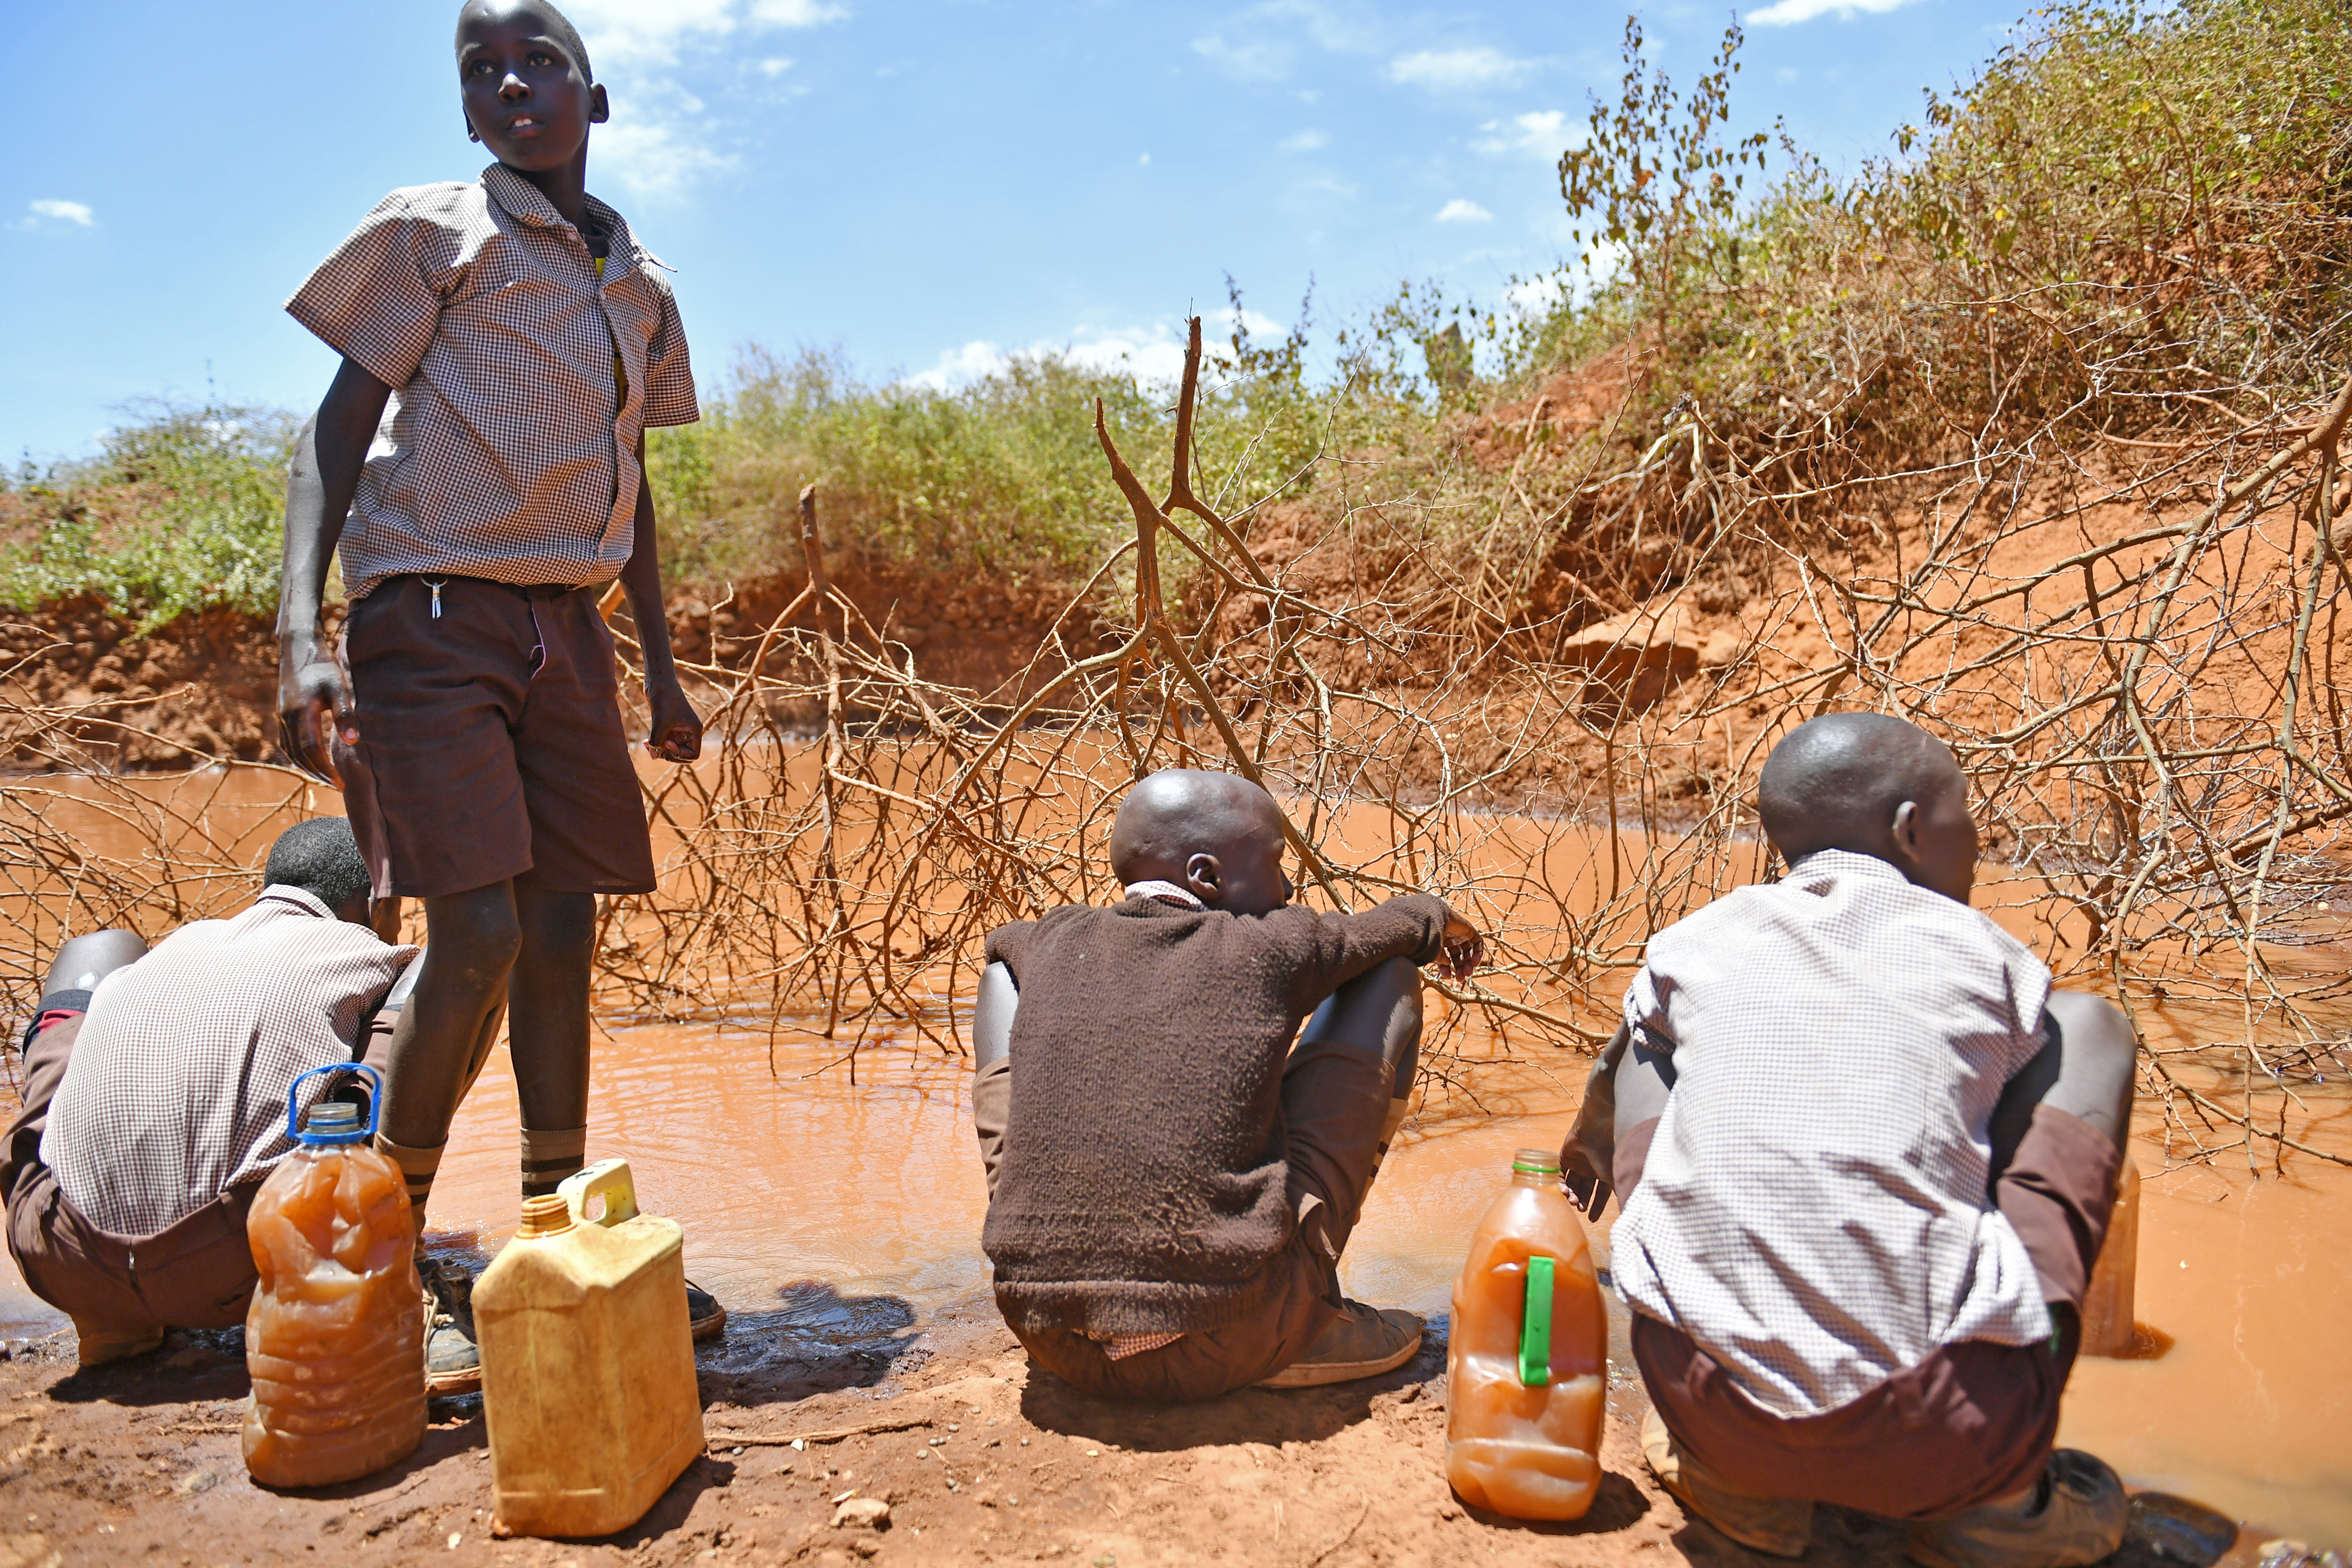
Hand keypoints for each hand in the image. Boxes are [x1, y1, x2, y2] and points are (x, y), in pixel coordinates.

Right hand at [278, 630, 354, 785]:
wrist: (297, 646)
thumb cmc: (323, 665)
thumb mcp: (338, 687)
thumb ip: (344, 713)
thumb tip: (353, 741)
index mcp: (301, 714)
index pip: (312, 751)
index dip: (326, 770)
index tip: (341, 783)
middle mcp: (287, 718)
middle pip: (300, 756)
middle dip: (318, 774)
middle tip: (337, 787)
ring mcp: (282, 716)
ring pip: (291, 751)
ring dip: (307, 767)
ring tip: (327, 778)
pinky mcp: (282, 713)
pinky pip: (287, 742)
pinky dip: (299, 756)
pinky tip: (312, 761)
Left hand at [644, 673, 702, 762]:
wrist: (658, 683)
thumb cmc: (664, 700)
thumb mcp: (660, 724)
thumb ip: (657, 742)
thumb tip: (654, 756)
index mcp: (694, 730)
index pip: (693, 754)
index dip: (679, 754)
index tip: (667, 743)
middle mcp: (688, 731)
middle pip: (681, 754)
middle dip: (667, 754)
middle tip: (654, 747)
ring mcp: (678, 729)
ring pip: (670, 750)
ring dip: (658, 750)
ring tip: (647, 745)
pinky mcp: (667, 726)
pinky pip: (663, 742)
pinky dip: (655, 744)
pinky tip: (645, 741)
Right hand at [1438, 907, 1483, 981]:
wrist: (1434, 919)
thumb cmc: (1430, 935)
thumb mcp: (1434, 951)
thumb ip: (1441, 960)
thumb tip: (1448, 966)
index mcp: (1439, 941)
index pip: (1446, 957)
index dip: (1446, 968)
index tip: (1448, 977)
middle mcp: (1450, 937)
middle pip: (1458, 956)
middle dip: (1460, 968)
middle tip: (1461, 978)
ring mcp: (1461, 933)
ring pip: (1468, 951)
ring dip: (1469, 963)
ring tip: (1468, 972)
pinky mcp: (1470, 930)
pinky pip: (1478, 943)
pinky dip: (1478, 953)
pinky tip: (1474, 963)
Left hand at [1560, 1136, 1613, 1219]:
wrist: (1593, 1133)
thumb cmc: (1606, 1155)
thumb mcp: (1613, 1177)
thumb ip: (1618, 1193)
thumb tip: (1627, 1210)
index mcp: (1604, 1173)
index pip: (1600, 1194)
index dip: (1596, 1207)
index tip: (1592, 1220)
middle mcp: (1591, 1169)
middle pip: (1584, 1190)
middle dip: (1581, 1200)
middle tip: (1579, 1208)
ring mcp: (1577, 1163)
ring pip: (1572, 1183)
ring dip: (1571, 1194)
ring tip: (1571, 1200)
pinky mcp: (1564, 1157)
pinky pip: (1560, 1174)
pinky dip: (1560, 1184)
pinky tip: (1563, 1191)